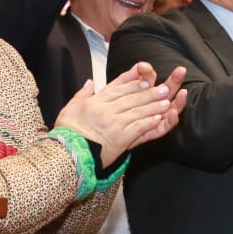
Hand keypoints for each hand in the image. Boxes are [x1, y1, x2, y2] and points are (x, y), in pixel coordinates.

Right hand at [56, 63, 187, 167]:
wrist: (67, 154)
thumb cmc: (67, 132)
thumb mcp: (70, 108)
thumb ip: (82, 93)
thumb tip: (90, 82)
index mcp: (95, 101)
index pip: (118, 88)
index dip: (134, 83)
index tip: (146, 79)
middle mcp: (106, 109)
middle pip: (132, 97)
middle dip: (149, 92)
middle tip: (163, 88)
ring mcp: (114, 123)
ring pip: (138, 111)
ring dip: (154, 106)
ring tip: (166, 101)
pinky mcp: (120, 138)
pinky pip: (138, 127)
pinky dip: (149, 121)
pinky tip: (159, 118)